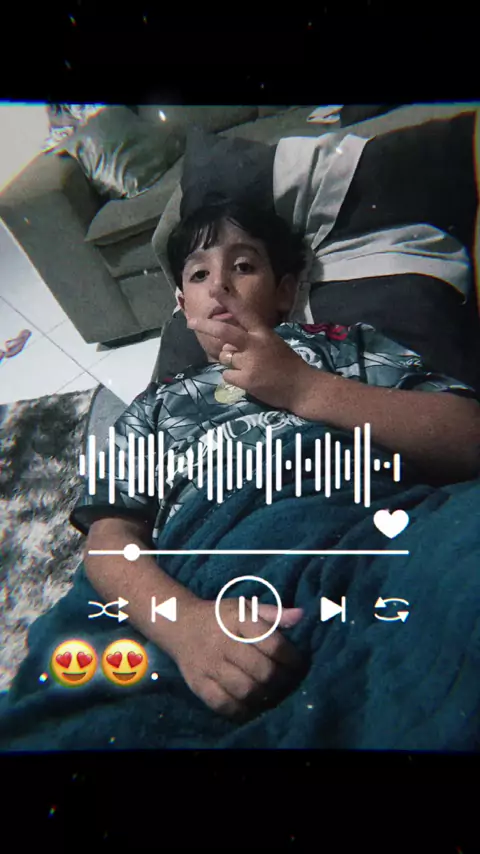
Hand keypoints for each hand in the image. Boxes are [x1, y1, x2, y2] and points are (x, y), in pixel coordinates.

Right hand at [172, 597, 304, 718]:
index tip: (298, 663)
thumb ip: (274, 613)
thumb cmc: (220, 617)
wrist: (180, 625)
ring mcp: (208, 665)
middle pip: (262, 670)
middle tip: (287, 681)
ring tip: (272, 692)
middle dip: (281, 679)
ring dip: (265, 695)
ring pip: (245, 690)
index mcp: (237, 620)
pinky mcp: (198, 683)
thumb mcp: (245, 607)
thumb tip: (301, 616)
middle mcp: (222, 642)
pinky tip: (252, 704)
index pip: (272, 643)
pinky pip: (224, 704)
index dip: (291, 657)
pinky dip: (242, 710)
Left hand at [187, 290, 313, 411]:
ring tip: (249, 368)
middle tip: (190, 322)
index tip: (213, 289)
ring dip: (230, 362)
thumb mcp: (271, 344)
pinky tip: (250, 380)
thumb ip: (249, 341)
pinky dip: (234, 378)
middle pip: (224, 332)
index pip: (243, 312)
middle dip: (205, 325)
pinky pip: (227, 375)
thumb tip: (227, 345)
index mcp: (263, 333)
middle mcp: (255, 344)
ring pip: (224, 356)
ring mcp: (250, 362)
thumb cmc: (287, 364)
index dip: (227, 300)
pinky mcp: (246, 379)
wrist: (302, 387)